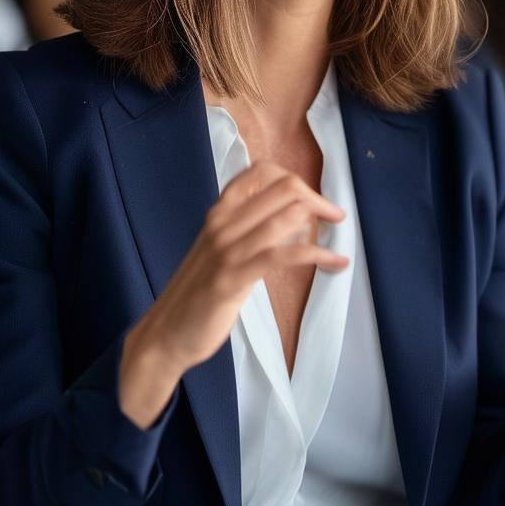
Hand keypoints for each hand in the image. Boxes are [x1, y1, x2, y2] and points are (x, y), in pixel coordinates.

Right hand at [119, 160, 347, 426]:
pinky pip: (284, 256)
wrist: (166, 334)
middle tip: (335, 217)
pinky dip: (318, 255)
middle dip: (317, 200)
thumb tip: (291, 214)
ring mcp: (227, 249)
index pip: (262, 172)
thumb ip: (247, 227)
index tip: (315, 201)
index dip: (297, 181)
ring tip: (339, 236)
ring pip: (285, 216)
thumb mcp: (221, 248)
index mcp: (220, 211)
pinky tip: (335, 263)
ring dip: (321, 222)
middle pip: (283, 188)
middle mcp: (222, 222)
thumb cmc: (199, 291)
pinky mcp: (233, 278)